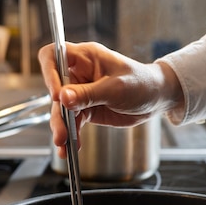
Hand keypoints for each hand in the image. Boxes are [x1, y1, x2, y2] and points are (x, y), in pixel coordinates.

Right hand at [38, 41, 182, 157]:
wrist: (156, 99)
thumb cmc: (141, 82)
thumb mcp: (115, 88)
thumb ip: (88, 93)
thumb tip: (63, 98)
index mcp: (85, 57)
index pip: (53, 56)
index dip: (49, 73)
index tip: (57, 95)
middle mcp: (79, 73)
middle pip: (55, 89)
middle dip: (57, 113)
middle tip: (61, 133)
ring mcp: (80, 92)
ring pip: (62, 110)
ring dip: (62, 128)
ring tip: (64, 145)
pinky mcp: (85, 108)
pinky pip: (72, 122)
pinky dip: (71, 135)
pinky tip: (71, 148)